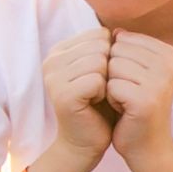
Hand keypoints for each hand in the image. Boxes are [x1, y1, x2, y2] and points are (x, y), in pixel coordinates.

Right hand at [38, 41, 125, 171]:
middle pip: (100, 46)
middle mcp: (51, 60)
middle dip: (109, 69)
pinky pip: (97, 80)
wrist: (87, 141)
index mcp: (59, 50)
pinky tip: (95, 104)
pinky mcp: (62, 94)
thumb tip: (121, 30)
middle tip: (100, 90)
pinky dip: (104, 93)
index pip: (99, 34)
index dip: (110, 56)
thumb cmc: (99, 105)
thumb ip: (106, 49)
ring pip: (99, 61)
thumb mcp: (103, 71)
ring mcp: (53, 77)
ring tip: (97, 96)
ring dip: (107, 81)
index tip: (102, 77)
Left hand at [94, 29, 172, 171]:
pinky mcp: (146, 99)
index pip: (124, 39)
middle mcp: (169, 65)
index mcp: (169, 54)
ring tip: (127, 102)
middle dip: (114, 73)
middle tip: (129, 93)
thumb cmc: (136, 107)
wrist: (148, 147)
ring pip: (112, 67)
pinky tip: (125, 111)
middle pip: (117, 51)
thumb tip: (114, 31)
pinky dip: (111, 100)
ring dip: (112, 86)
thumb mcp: (136, 72)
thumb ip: (128, 48)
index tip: (133, 81)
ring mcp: (160, 82)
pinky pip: (110, 85)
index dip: (120, 61)